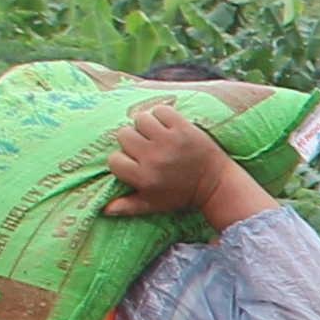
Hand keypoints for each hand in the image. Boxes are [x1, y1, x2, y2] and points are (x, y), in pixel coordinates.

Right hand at [98, 98, 274, 226]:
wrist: (216, 184)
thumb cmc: (181, 194)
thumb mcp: (153, 205)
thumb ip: (127, 206)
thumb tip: (103, 209)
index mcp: (144, 178)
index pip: (114, 159)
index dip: (121, 159)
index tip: (133, 161)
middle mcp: (154, 159)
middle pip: (124, 134)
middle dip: (132, 139)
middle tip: (145, 145)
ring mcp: (169, 141)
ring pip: (140, 119)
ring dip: (146, 124)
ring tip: (155, 133)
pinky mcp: (184, 128)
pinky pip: (161, 110)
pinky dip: (162, 114)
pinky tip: (167, 125)